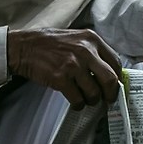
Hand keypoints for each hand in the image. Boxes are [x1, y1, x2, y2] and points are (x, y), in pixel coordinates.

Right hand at [8, 27, 124, 106]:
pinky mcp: (61, 78)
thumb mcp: (76, 38)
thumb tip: (108, 72)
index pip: (116, 62)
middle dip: (110, 94)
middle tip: (107, 99)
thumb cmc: (49, 44)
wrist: (24, 47)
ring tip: (86, 99)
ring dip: (91, 101)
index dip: (117, 78)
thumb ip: (92, 51)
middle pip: (110, 79)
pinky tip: (75, 102)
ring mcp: (73, 65)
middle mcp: (86, 51)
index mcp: (92, 39)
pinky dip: (78, 105)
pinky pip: (77, 99)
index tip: (114, 86)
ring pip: (94, 93)